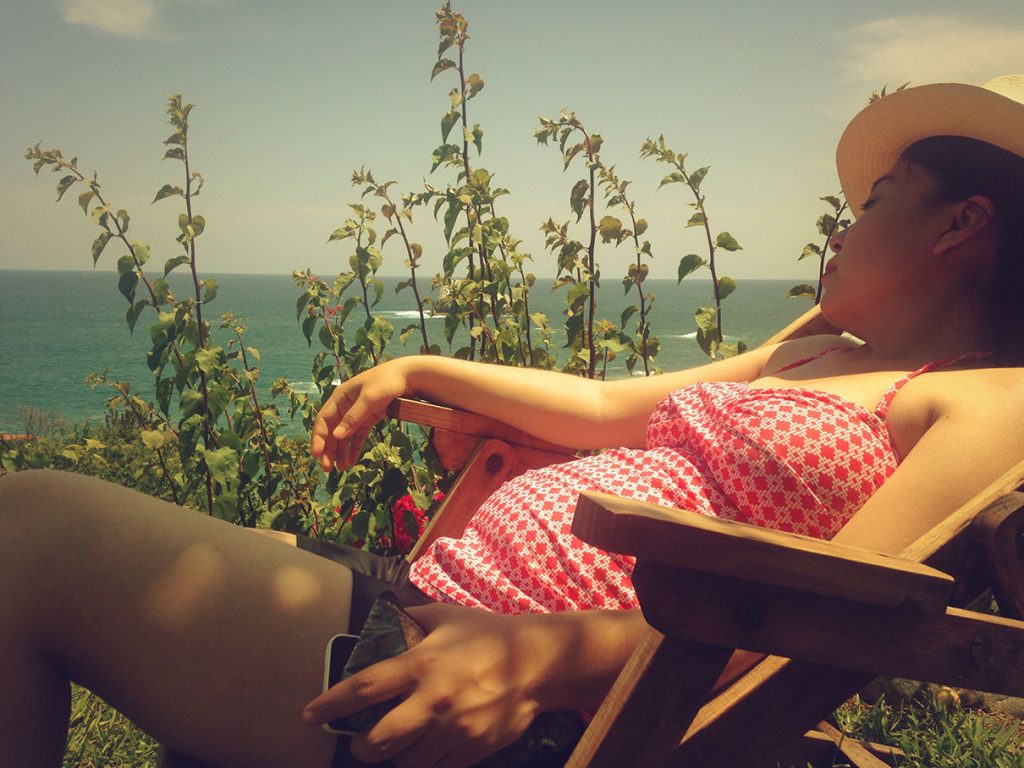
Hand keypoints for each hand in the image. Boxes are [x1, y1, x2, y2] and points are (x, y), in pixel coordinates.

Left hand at [302, 604, 549, 767]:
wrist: (538, 663)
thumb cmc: (489, 634)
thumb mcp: (448, 616)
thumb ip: (413, 617)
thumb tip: (386, 618)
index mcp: (422, 664)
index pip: (365, 687)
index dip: (332, 704)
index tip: (310, 715)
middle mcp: (433, 700)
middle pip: (379, 739)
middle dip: (361, 747)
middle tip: (358, 743)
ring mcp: (454, 729)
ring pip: (406, 761)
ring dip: (394, 757)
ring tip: (394, 747)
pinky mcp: (472, 749)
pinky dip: (422, 763)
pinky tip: (423, 752)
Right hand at [311, 360, 409, 471]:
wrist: (408, 376)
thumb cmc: (386, 382)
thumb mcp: (369, 398)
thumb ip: (353, 417)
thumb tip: (336, 436)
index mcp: (340, 397)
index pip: (323, 420)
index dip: (318, 438)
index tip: (316, 455)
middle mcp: (345, 406)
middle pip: (332, 431)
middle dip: (329, 450)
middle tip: (327, 469)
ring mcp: (357, 413)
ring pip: (344, 436)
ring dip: (341, 452)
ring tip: (341, 469)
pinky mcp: (368, 418)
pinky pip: (357, 436)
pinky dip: (354, 448)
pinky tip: (352, 461)